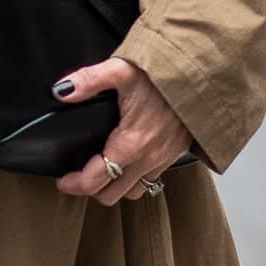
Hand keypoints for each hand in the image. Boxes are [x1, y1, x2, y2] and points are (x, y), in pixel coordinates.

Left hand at [51, 57, 189, 204]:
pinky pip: (152, 180)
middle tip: (79, 174)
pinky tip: (129, 161)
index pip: (94, 182)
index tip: (63, 180)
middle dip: (91, 189)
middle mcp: (148, 158)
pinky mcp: (174, 156)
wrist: (203, 75)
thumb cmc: (165, 74)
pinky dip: (136, 178)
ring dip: (116, 186)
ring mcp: (163, 160)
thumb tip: (62, 91)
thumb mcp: (122, 70)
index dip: (73, 184)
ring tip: (103, 169)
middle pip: (111, 195)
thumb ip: (89, 81)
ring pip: (134, 191)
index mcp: (130, 143)